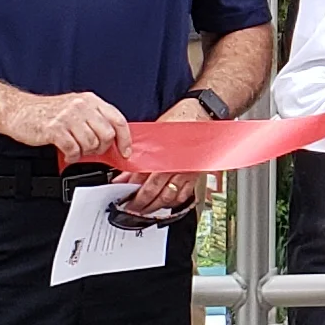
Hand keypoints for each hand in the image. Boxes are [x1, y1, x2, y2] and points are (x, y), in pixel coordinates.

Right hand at [15, 88, 129, 164]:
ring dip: (85, 152)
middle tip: (92, 151)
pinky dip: (72, 156)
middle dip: (102, 148)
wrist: (19, 111)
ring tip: (76, 149)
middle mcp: (81, 106)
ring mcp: (68, 117)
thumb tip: (113, 139)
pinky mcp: (55, 129)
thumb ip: (94, 119)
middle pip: (107, 135)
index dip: (125, 139)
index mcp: (90, 100)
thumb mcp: (75, 108)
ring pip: (91, 144)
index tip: (125, 151)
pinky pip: (73, 150)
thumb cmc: (47, 111)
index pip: (117, 119)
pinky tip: (67, 153)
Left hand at [121, 97, 213, 218]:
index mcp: (162, 155)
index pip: (140, 177)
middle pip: (153, 191)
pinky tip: (166, 204)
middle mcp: (175, 166)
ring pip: (168, 198)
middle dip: (139, 203)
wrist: (204, 113)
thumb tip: (127, 167)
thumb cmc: (181, 119)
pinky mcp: (196, 175)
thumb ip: (142, 152)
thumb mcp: (156, 132)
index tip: (120, 194)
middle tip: (129, 208)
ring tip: (144, 211)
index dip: (128, 188)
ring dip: (154, 207)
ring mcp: (187, 173)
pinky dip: (173, 203)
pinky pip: (184, 195)